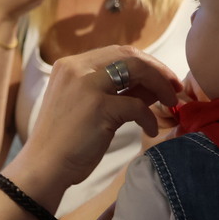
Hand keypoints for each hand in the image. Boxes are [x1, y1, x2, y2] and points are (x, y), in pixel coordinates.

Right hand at [22, 46, 182, 187]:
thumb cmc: (65, 141)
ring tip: (171, 103)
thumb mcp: (87, 106)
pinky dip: (149, 118)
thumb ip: (115, 91)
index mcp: (71, 65)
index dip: (145, 63)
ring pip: (137, 70)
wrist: (44, 166)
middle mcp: (76, 68)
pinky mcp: (98, 107)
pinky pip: (137, 105)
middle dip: (157, 69)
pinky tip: (150, 131)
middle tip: (174, 88)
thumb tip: (153, 84)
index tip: (162, 78)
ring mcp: (86, 85)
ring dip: (160, 85)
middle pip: (129, 55)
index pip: (116, 52)